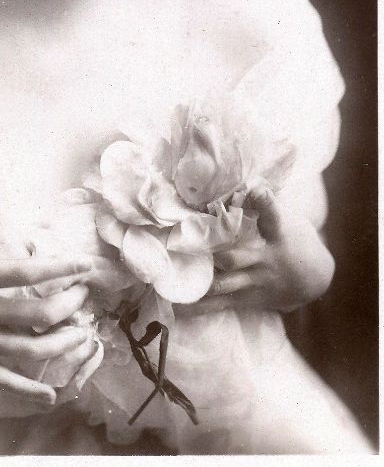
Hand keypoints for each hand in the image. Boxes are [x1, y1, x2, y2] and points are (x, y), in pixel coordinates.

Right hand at [0, 196, 92, 406]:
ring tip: (81, 335)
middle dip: (68, 305)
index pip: (26, 273)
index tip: (85, 265)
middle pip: (36, 314)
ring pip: (28, 349)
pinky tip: (51, 393)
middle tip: (84, 296)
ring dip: (60, 343)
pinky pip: (2, 380)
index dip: (60, 268)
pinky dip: (28, 388)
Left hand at [176, 181, 334, 315]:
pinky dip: (198, 306)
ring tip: (172, 280)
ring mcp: (254, 281)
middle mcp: (264, 258)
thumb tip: (242, 177)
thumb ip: (264, 202)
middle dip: (211, 251)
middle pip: (235, 256)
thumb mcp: (286, 217)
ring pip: (224, 283)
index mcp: (277, 234)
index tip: (257, 191)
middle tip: (184, 241)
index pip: (273, 216)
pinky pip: (220, 304)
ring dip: (199, 281)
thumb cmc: (292, 238)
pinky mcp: (246, 298)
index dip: (266, 203)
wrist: (313, 278)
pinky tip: (177, 307)